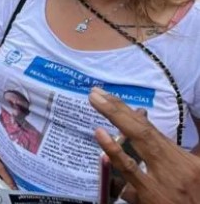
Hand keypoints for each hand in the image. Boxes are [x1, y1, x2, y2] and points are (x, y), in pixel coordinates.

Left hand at [90, 87, 199, 203]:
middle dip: (119, 110)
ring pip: (138, 145)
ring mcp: (163, 182)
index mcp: (186, 161)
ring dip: (116, 120)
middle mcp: (175, 166)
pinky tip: (101, 137)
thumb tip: (144, 131)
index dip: (128, 113)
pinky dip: (115, 152)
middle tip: (96, 93)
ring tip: (96, 102)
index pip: (151, 131)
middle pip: (143, 132)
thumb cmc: (193, 196)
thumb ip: (174, 154)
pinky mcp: (151, 197)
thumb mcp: (193, 171)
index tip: (109, 98)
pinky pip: (130, 172)